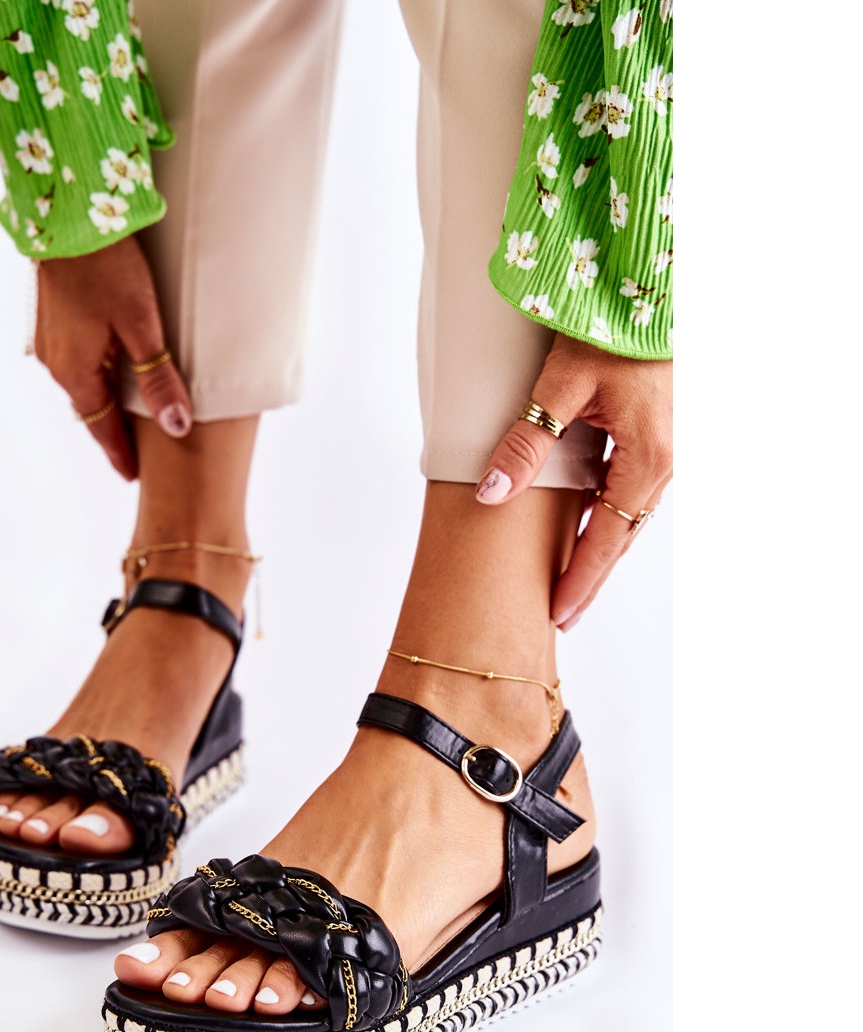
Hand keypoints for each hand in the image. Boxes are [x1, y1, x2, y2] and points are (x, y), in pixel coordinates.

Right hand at [33, 236, 193, 480]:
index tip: (132, 476)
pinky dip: (95, 372)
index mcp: (76, 372)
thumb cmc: (107, 265)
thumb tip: (177, 426)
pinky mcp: (50, 316)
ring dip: (103, 399)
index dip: (119, 453)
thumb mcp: (141, 324)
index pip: (101, 427)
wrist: (66, 212)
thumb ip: (158, 377)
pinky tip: (109, 366)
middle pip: (90, 407)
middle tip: (134, 452)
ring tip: (126, 414)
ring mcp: (49, 339)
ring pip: (82, 381)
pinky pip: (75, 359)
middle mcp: (56, 362)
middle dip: (111, 430)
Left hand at [476, 333, 671, 630]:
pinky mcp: (652, 440)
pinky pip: (628, 494)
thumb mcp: (561, 385)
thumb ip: (527, 441)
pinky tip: (583, 531)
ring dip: (599, 553)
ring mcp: (662, 452)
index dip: (581, 580)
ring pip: (627, 518)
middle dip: (591, 578)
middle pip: (621, 537)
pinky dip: (605, 521)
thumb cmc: (608, 330)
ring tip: (570, 587)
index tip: (559, 614)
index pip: (607, 538)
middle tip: (561, 617)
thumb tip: (492, 492)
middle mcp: (662, 462)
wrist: (645, 291)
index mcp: (646, 458)